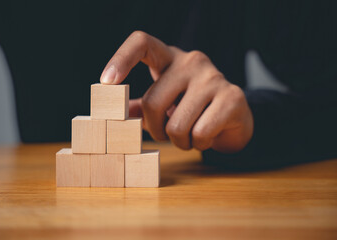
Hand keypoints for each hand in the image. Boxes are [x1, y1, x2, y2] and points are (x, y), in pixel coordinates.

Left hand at [100, 31, 252, 152]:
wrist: (234, 119)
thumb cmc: (192, 109)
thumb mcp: (164, 103)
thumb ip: (142, 106)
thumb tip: (114, 112)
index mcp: (170, 58)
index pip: (142, 43)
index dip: (121, 59)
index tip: (106, 83)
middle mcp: (192, 61)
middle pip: (153, 102)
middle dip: (156, 130)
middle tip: (166, 134)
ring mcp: (214, 77)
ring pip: (176, 125)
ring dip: (179, 141)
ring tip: (190, 136)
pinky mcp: (232, 97)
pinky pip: (200, 133)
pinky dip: (199, 144)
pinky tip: (207, 137)